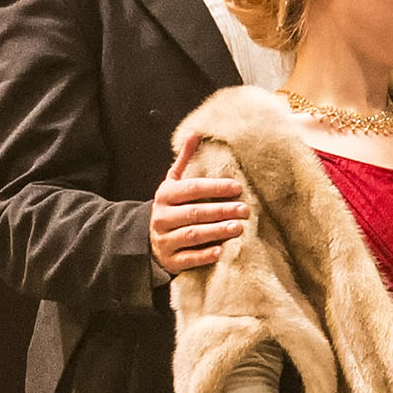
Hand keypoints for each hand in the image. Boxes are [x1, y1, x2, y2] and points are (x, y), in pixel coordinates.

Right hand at [151, 133, 244, 276]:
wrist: (146, 238)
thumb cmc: (171, 207)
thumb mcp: (173, 184)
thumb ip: (185, 161)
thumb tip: (195, 133)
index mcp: (165, 196)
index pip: (191, 189)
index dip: (214, 188)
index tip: (238, 188)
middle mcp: (162, 217)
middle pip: (194, 213)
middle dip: (221, 210)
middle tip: (245, 209)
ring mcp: (164, 240)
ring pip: (192, 235)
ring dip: (216, 231)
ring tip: (239, 228)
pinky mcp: (169, 260)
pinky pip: (187, 258)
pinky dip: (203, 255)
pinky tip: (220, 251)